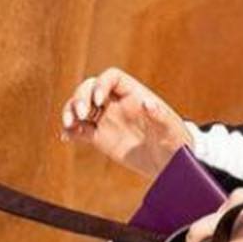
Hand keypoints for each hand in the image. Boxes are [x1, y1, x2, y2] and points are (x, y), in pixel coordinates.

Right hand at [59, 66, 189, 176]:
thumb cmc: (176, 142)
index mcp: (134, 94)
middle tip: (81, 115)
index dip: (101, 85)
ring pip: (81, 106)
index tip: (99, 102)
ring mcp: (107, 119)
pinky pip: (79, 129)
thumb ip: (160, 116)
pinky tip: (66, 137)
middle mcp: (117, 103)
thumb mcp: (171, 130)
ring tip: (68, 124)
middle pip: (90, 88)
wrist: (170, 164)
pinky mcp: (100, 137)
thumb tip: (148, 103)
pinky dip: (70, 131)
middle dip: (80, 97)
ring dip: (70, 111)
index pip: (111, 77)